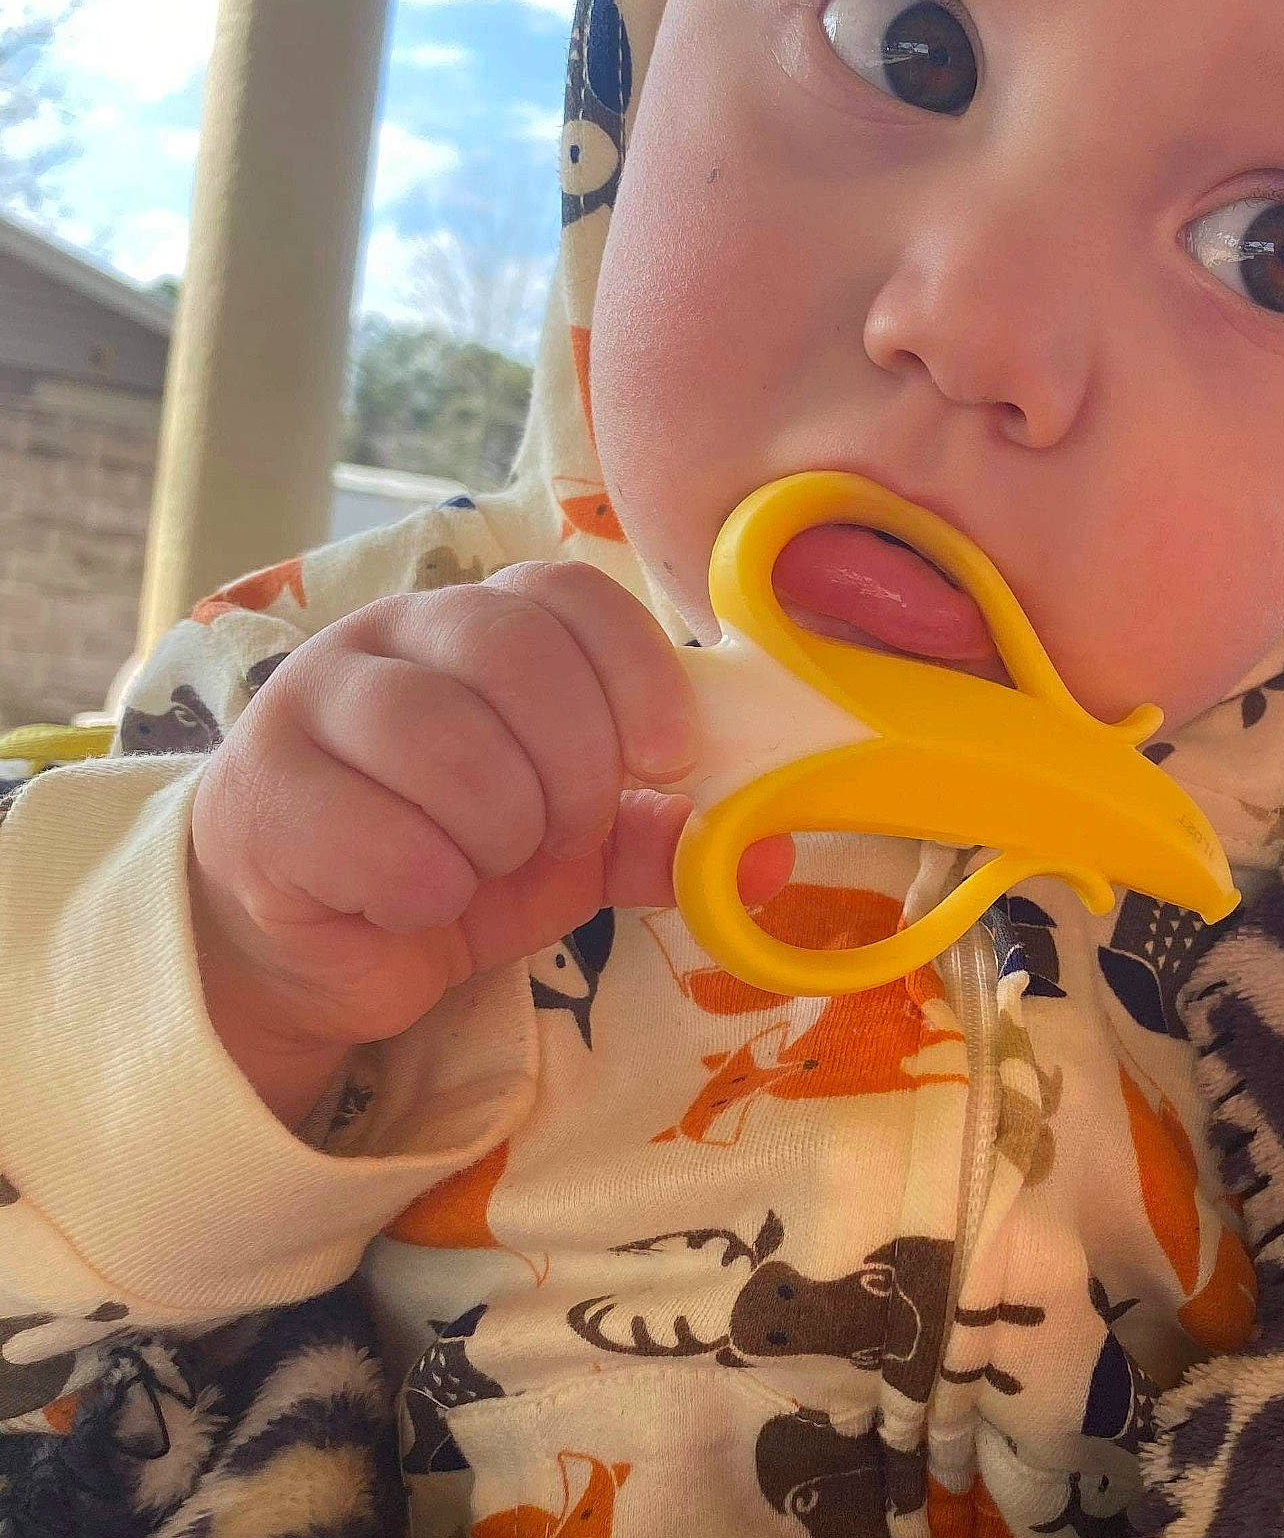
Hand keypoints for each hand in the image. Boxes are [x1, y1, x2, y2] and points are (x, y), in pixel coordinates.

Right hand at [189, 561, 789, 1127]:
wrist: (314, 944)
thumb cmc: (453, 862)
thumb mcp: (575, 851)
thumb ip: (660, 837)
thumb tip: (768, 852)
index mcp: (476, 629)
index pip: (567, 594)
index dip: (635, 669)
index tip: (667, 756)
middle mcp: (387, 640)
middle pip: (510, 653)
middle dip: (572, 767)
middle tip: (564, 832)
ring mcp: (308, 706)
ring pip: (441, 739)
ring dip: (497, 832)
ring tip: (482, 867)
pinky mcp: (261, 795)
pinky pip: (377, 836)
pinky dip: (424, 890)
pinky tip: (411, 903)